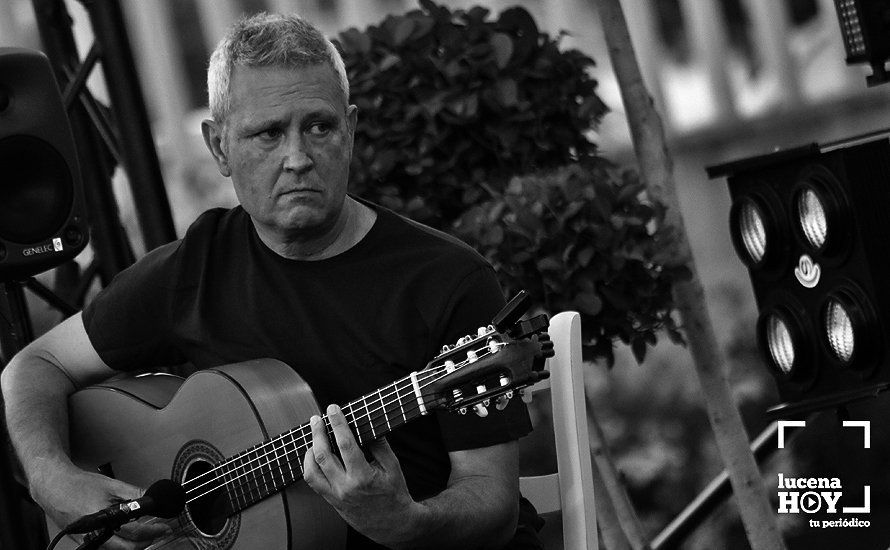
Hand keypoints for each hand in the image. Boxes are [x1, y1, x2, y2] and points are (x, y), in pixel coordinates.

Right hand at [32, 464, 172, 549]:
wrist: (55, 486)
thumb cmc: (79, 484)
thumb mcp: (112, 485)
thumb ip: (134, 493)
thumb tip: (153, 497)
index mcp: (102, 518)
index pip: (134, 532)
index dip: (152, 531)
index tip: (164, 528)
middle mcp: (94, 533)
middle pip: (126, 548)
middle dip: (145, 542)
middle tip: (157, 532)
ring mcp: (87, 539)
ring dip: (133, 543)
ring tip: (145, 531)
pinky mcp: (83, 540)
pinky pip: (106, 546)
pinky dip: (120, 542)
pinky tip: (126, 532)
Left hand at [302, 404, 425, 546]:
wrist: (392, 524)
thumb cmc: (394, 494)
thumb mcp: (393, 467)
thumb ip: (379, 444)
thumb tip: (368, 423)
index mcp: (363, 477)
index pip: (345, 444)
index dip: (338, 423)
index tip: (333, 409)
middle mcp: (345, 487)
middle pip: (323, 455)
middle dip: (317, 433)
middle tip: (317, 419)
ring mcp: (335, 496)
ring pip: (311, 470)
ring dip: (309, 450)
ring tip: (314, 437)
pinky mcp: (331, 501)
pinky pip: (313, 482)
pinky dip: (310, 465)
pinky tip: (314, 455)